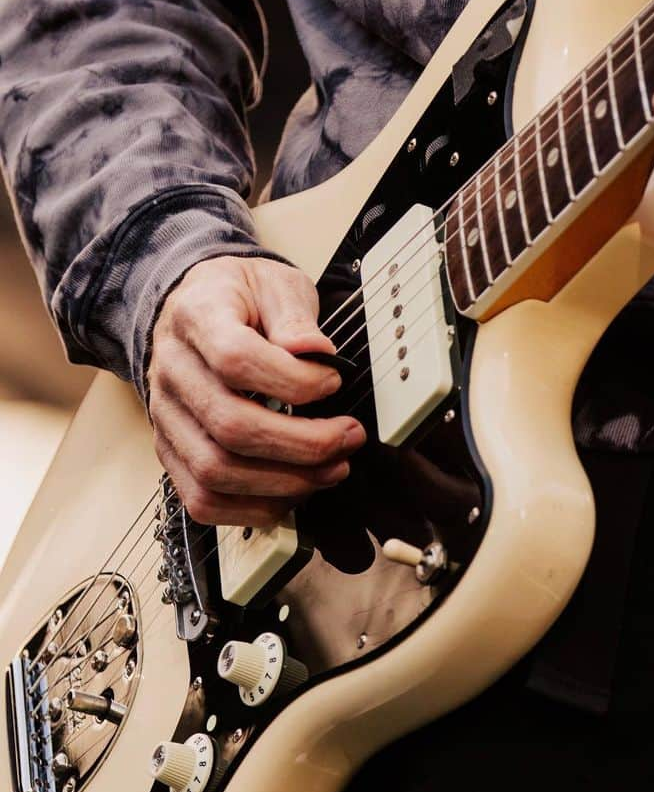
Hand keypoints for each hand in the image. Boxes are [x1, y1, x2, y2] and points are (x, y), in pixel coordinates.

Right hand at [148, 256, 365, 525]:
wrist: (193, 307)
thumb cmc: (240, 298)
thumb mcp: (273, 283)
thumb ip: (294, 315)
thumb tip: (314, 351)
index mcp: (196, 318)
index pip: (236, 359)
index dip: (293, 381)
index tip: (334, 381)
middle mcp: (171, 371)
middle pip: (230, 425)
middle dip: (304, 443)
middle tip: (349, 437)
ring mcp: (165, 417)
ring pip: (216, 471)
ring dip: (285, 481)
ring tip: (333, 468)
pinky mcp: (171, 451)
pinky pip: (202, 500)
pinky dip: (254, 508)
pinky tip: (295, 491)